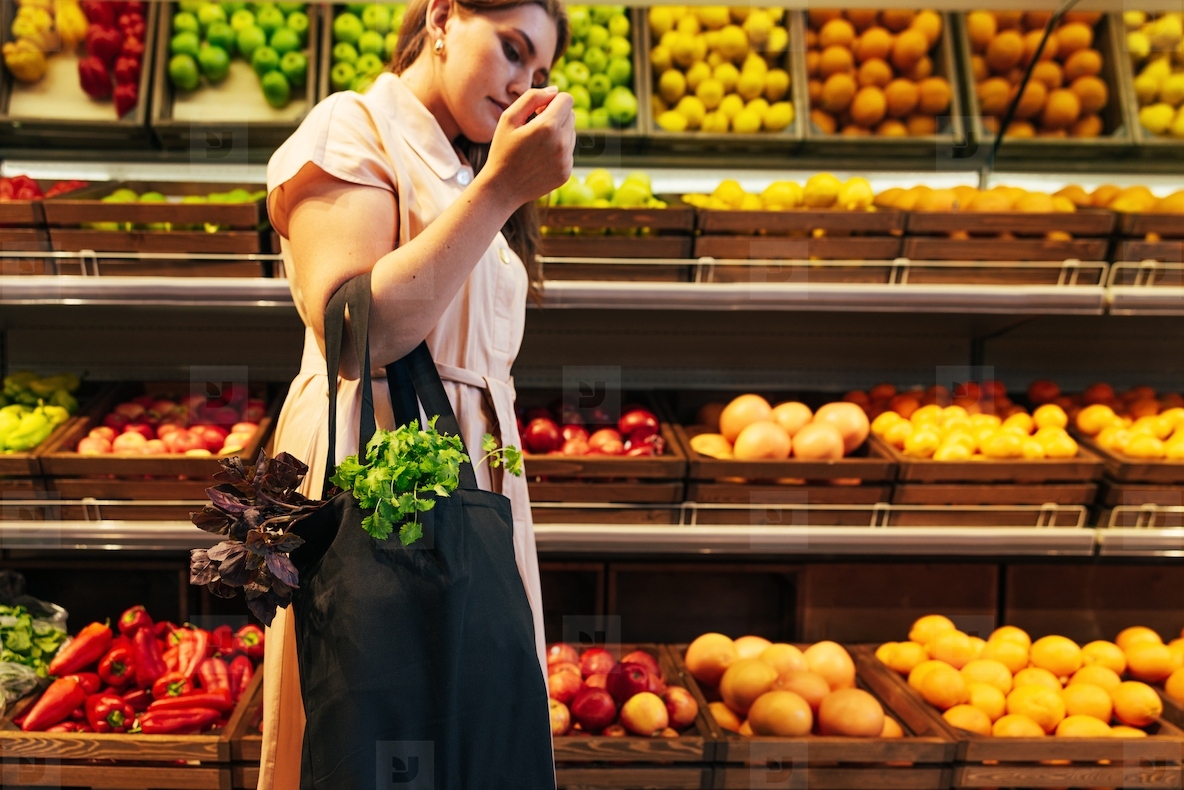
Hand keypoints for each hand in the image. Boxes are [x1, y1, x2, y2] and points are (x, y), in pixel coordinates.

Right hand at [482, 86, 574, 208]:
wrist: (502, 188)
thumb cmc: (502, 150)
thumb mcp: (509, 118)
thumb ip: (532, 98)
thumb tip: (555, 90)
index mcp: (547, 126)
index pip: (567, 99)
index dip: (552, 100)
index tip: (539, 110)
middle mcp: (562, 143)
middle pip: (571, 115)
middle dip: (556, 115)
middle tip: (535, 126)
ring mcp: (566, 160)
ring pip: (571, 133)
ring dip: (558, 133)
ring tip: (536, 144)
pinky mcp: (567, 172)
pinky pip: (568, 152)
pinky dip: (557, 151)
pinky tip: (539, 158)